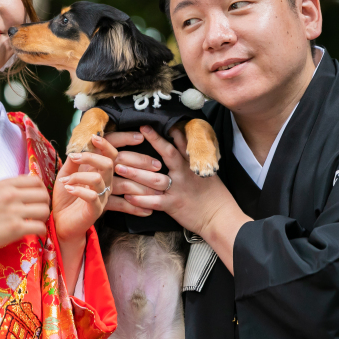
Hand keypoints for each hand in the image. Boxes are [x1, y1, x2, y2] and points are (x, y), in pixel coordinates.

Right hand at [0, 176, 49, 278]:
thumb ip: (12, 188)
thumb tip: (33, 188)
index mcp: (6, 184)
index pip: (36, 181)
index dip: (41, 191)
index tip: (38, 200)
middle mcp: (11, 194)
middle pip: (44, 195)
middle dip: (44, 205)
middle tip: (39, 214)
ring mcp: (14, 211)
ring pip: (44, 211)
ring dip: (43, 219)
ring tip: (36, 223)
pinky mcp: (15, 228)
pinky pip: (40, 227)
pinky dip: (41, 232)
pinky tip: (35, 234)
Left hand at [52, 135, 116, 294]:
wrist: (58, 222)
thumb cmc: (63, 199)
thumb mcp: (65, 175)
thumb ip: (72, 164)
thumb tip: (76, 150)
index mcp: (98, 174)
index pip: (110, 156)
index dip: (106, 145)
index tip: (93, 137)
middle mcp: (104, 185)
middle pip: (108, 164)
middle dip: (90, 157)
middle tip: (74, 158)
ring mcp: (101, 198)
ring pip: (98, 179)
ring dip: (78, 176)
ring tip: (64, 181)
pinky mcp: (95, 211)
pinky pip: (92, 196)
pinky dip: (79, 189)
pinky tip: (68, 188)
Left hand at [116, 126, 251, 273]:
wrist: (219, 216)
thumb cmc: (213, 194)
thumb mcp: (206, 171)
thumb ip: (191, 157)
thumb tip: (181, 139)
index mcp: (191, 164)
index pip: (180, 143)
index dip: (168, 131)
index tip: (153, 122)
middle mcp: (184, 173)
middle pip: (167, 154)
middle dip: (152, 141)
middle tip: (135, 132)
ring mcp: (178, 189)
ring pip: (154, 179)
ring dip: (135, 173)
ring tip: (119, 168)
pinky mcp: (173, 205)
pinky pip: (154, 202)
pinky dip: (140, 199)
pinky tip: (127, 196)